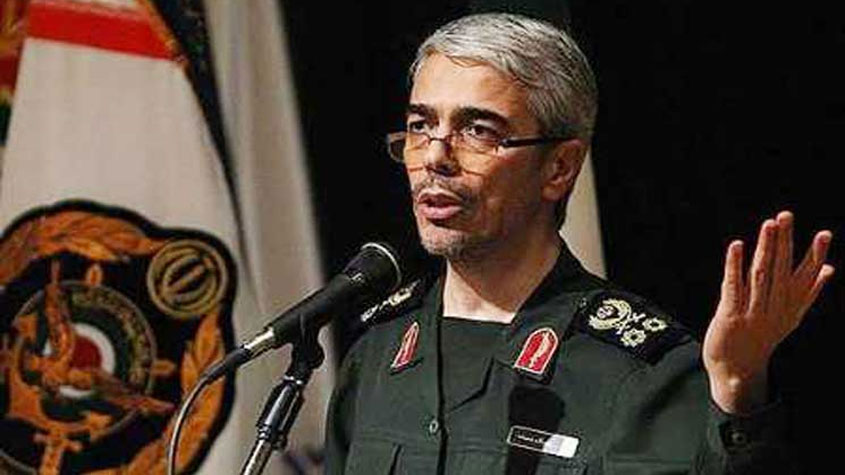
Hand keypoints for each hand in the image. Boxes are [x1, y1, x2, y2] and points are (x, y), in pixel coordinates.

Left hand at [703, 211, 833, 413]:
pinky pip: (733, 286)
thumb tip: (830, 268)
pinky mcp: (729, 316)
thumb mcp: (790, 316)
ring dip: (765, 248)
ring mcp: (752, 312)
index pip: (806, 277)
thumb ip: (809, 292)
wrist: (737, 370)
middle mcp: (774, 308)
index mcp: (790, 307)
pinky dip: (735, 265)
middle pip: (781, 269)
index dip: (815, 255)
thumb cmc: (762, 336)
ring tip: (768, 224)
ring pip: (760, 274)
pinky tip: (737, 245)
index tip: (825, 234)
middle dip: (785, 241)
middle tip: (786, 215)